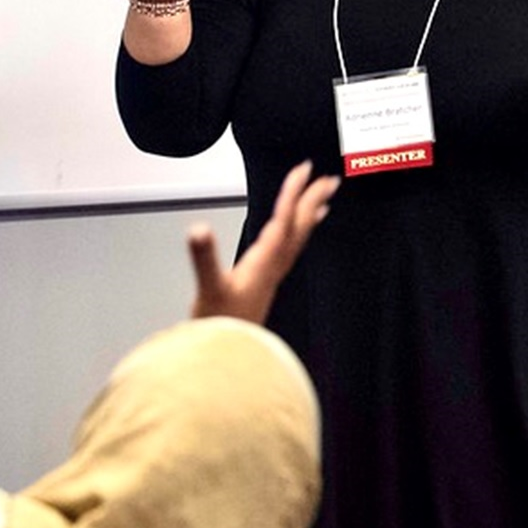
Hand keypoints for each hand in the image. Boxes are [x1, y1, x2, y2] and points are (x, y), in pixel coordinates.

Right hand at [187, 161, 339, 323]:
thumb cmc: (219, 326)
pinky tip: (291, 237)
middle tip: (329, 179)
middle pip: (298, 227)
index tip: (304, 169)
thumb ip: (204, 258)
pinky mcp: (265, 283)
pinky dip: (295, 237)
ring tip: (321, 203)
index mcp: (264, 261)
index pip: (283, 219)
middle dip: (312, 200)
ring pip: (297, 239)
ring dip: (308, 217)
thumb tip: (198, 229)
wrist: (228, 358)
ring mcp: (271, 275)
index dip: (293, 192)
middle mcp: (273, 266)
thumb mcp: (209, 288)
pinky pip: (288, 252)